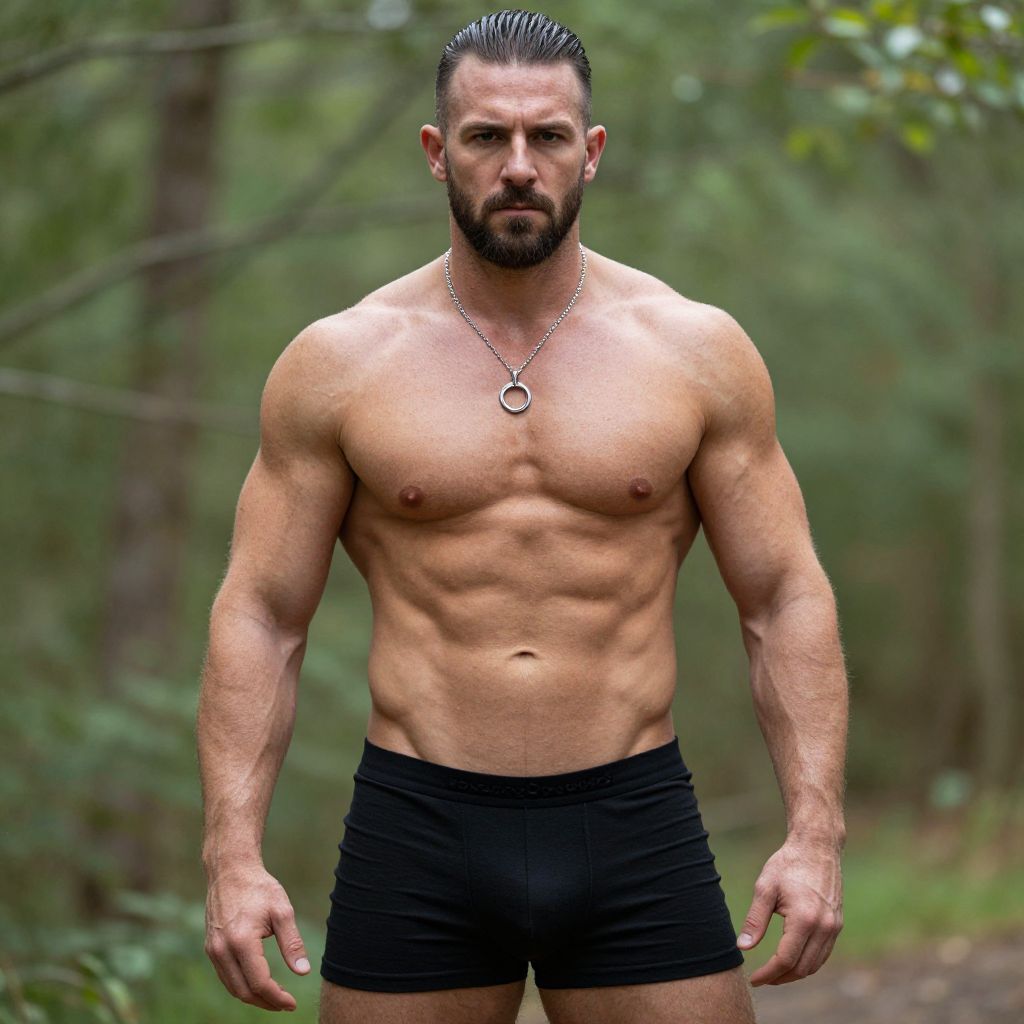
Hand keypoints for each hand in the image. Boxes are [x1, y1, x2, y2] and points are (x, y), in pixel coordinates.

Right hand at [204, 862, 310, 1010]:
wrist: (231, 870)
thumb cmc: (259, 888)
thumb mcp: (282, 911)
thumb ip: (292, 942)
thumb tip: (303, 972)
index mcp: (241, 941)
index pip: (259, 982)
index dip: (277, 997)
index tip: (292, 1003)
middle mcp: (221, 950)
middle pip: (243, 991)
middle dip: (265, 1002)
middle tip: (286, 1004)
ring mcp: (213, 950)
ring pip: (232, 987)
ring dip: (253, 997)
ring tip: (275, 996)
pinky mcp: (210, 948)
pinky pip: (225, 976)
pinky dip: (241, 985)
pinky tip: (258, 982)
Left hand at [737, 837, 842, 985]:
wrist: (817, 847)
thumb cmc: (787, 864)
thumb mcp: (765, 888)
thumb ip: (754, 920)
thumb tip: (742, 947)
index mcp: (805, 919)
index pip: (785, 959)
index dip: (768, 973)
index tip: (754, 978)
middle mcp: (824, 927)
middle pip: (802, 968)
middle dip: (781, 978)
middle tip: (762, 978)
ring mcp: (834, 927)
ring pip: (815, 965)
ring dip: (795, 973)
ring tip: (774, 973)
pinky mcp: (837, 924)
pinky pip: (823, 954)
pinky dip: (808, 963)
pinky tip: (792, 960)